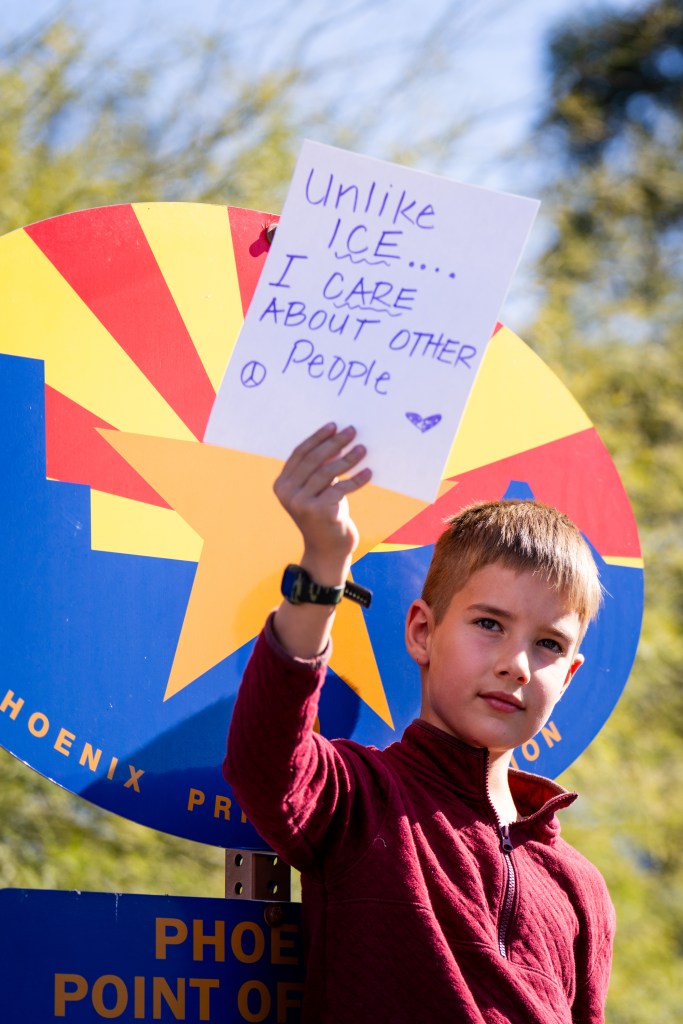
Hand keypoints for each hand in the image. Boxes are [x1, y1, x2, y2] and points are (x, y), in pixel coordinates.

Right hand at [273, 423, 371, 585]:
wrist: (328, 550)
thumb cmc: (325, 515)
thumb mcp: (319, 489)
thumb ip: (320, 468)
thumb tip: (337, 439)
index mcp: (282, 484)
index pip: (300, 453)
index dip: (317, 438)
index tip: (334, 426)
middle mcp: (287, 493)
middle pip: (313, 460)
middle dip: (334, 443)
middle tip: (352, 431)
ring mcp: (301, 503)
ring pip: (327, 472)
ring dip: (348, 458)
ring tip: (363, 449)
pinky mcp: (319, 512)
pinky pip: (340, 489)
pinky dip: (356, 480)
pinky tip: (368, 473)